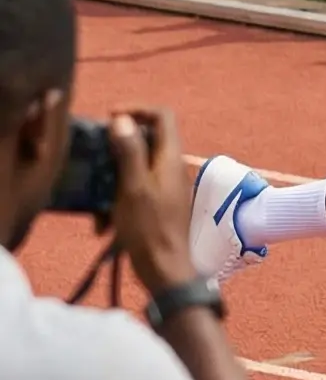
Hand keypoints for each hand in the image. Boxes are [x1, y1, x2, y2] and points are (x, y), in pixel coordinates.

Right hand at [109, 110, 195, 294]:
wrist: (166, 269)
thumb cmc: (149, 228)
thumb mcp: (133, 187)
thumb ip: (129, 152)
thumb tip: (123, 119)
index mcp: (171, 158)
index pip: (162, 116)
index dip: (137, 110)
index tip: (111, 118)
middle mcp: (173, 167)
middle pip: (147, 140)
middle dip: (118, 149)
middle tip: (97, 161)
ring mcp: (168, 186)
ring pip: (137, 168)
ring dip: (113, 181)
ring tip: (98, 207)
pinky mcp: (160, 204)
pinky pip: (136, 191)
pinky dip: (118, 201)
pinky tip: (104, 224)